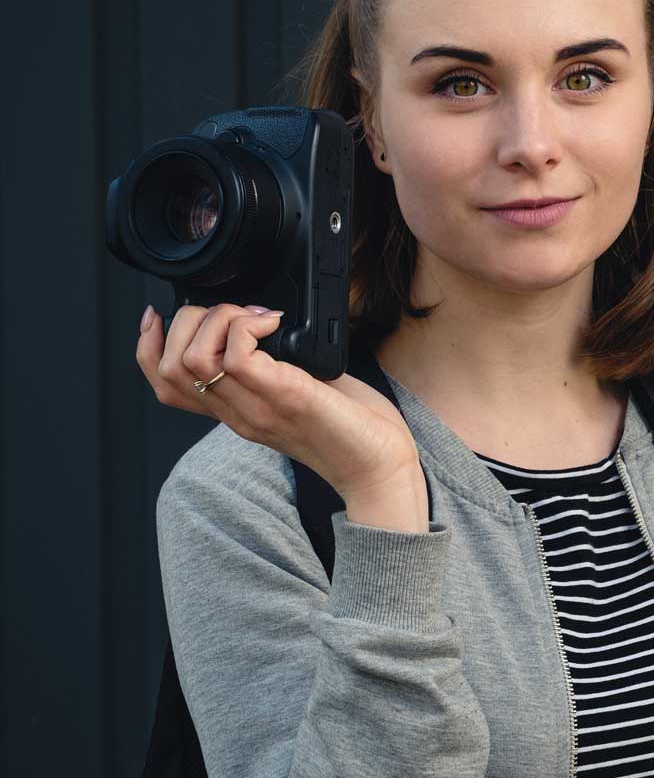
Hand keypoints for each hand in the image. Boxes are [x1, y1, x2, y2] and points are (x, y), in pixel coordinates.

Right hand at [135, 303, 425, 511]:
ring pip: (192, 358)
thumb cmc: (350, 425)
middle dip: (188, 319)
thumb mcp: (300, 388)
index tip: (160, 313)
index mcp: (234, 410)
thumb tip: (268, 322)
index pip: (165, 383)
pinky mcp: (284, 397)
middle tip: (235, 312)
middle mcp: (236, 412)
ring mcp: (256, 407)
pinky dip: (248, 325)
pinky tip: (274, 321)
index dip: (149, 344)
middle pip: (168, 365)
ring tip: (255, 316)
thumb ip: (274, 363)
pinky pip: (236, 355)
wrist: (379, 465)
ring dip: (218, 319)